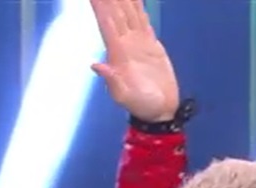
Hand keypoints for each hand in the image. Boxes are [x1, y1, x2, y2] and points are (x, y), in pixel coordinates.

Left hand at [88, 0, 180, 122]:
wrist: (160, 109)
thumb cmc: (141, 105)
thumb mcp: (124, 96)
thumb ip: (111, 80)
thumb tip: (95, 66)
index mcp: (117, 53)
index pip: (107, 24)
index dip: (100, 7)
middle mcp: (125, 43)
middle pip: (116, 14)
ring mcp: (137, 42)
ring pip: (128, 13)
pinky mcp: (150, 43)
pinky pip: (142, 19)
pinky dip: (138, 7)